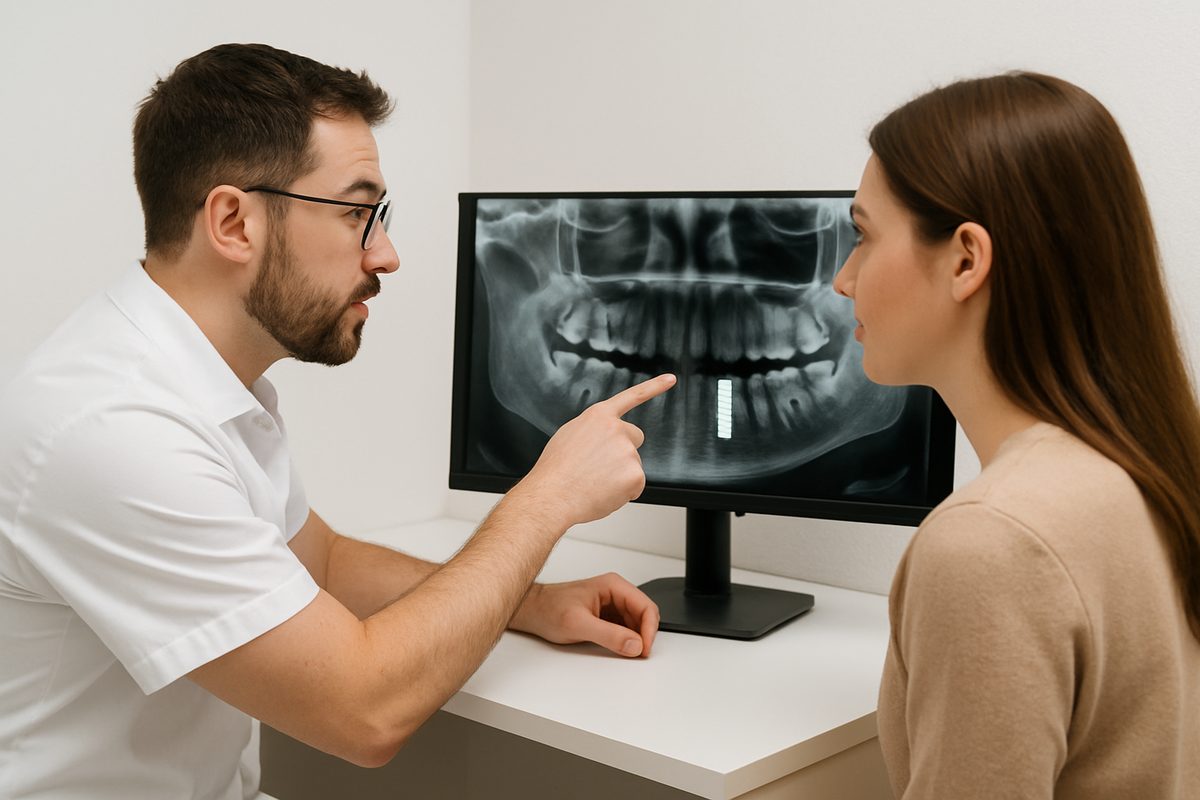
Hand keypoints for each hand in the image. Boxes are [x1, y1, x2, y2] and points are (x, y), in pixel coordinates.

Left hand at [510, 573, 659, 657]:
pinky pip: (626, 629)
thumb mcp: (579, 625)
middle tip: (639, 654)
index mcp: (613, 586)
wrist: (532, 611)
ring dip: (636, 639)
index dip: (650, 629)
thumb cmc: (549, 609)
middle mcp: (615, 593)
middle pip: (645, 615)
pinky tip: (620, 648)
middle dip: (645, 635)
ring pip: (637, 623)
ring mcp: (612, 604)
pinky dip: (627, 640)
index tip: (644, 648)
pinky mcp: (607, 617)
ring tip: (628, 652)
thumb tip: (634, 644)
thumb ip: (609, 635)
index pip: (646, 606)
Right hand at [514, 373, 675, 529]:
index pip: (631, 397)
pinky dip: (623, 492)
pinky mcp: (635, 474)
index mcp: (598, 417)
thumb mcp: (568, 436)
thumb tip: (601, 438)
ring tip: (594, 481)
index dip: (654, 387)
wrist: (552, 496)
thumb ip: (592, 430)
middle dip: (625, 451)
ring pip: (632, 465)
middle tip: (602, 465)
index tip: (670, 379)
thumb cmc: (556, 471)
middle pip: (635, 439)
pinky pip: (636, 486)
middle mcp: (616, 429)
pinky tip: (603, 492)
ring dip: (619, 475)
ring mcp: (627, 451)